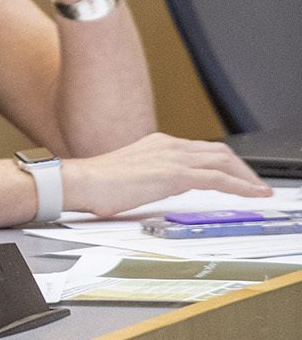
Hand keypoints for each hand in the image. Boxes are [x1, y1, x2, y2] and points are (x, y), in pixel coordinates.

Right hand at [63, 132, 272, 217]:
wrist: (81, 183)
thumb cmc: (97, 185)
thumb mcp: (133, 176)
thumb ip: (155, 176)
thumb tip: (169, 186)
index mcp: (158, 144)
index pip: (201, 150)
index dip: (224, 163)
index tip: (235, 176)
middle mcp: (168, 145)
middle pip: (219, 152)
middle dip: (242, 169)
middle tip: (254, 185)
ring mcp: (172, 157)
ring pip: (224, 161)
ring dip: (246, 177)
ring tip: (259, 191)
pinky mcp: (174, 174)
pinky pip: (218, 179)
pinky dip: (241, 186)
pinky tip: (253, 195)